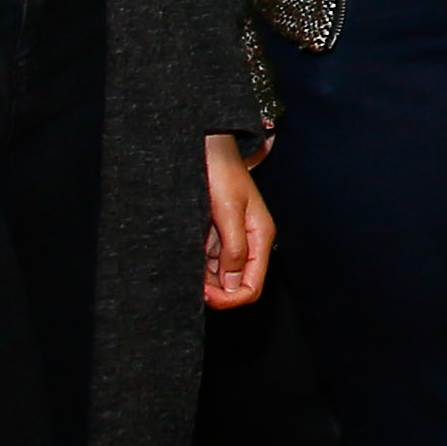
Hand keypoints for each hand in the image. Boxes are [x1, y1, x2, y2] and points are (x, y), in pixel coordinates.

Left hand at [201, 136, 272, 310]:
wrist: (207, 146)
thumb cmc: (221, 170)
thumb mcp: (228, 209)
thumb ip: (233, 247)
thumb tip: (232, 283)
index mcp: (260, 237)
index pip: (253, 286)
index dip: (232, 299)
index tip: (207, 296)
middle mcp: (249, 242)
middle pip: (237, 285)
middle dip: (217, 292)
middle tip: (192, 287)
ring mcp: (232, 239)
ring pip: (221, 277)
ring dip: (205, 281)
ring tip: (186, 272)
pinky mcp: (216, 235)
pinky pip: (209, 262)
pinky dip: (199, 268)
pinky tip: (186, 263)